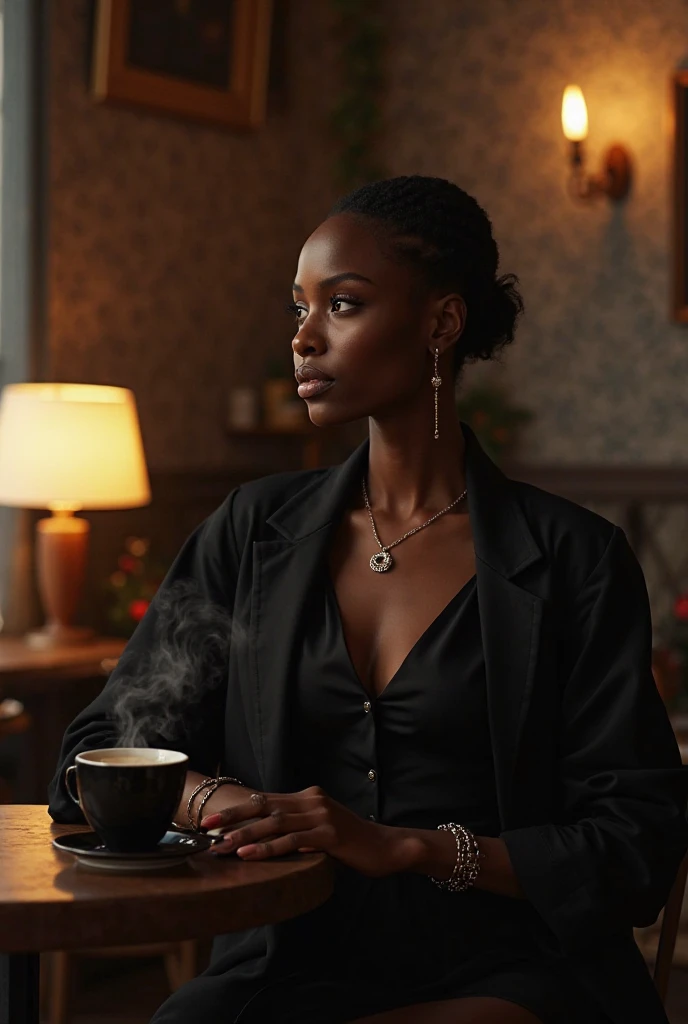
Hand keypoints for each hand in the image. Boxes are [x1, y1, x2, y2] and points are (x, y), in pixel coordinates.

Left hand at [201, 785, 416, 877]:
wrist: (386, 847)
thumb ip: (296, 828)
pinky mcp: (329, 835)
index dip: (237, 809)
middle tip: (207, 827)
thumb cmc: (351, 843)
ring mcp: (321, 816)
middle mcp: (312, 800)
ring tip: (221, 846)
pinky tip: (250, 856)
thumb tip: (262, 838)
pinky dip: (268, 848)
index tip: (211, 819)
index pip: (265, 799)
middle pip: (264, 806)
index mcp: (307, 796)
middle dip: (233, 818)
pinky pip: (292, 841)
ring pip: (274, 823)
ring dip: (245, 836)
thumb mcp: (320, 829)